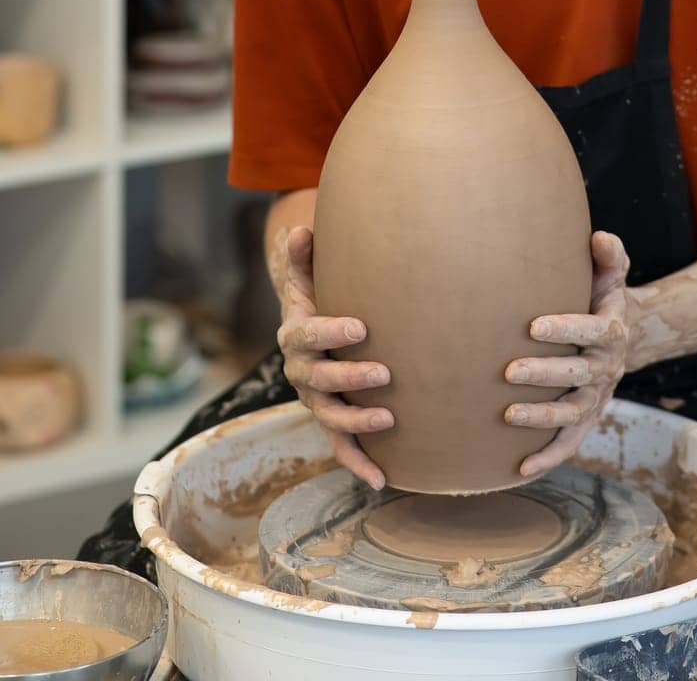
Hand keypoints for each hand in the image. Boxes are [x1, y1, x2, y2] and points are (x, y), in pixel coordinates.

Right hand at [275, 225, 392, 488]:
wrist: (311, 338)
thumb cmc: (315, 301)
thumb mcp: (306, 279)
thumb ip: (303, 258)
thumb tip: (300, 229)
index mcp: (295, 336)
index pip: (307, 335)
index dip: (330, 332)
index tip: (361, 326)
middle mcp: (301, 373)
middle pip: (319, 380)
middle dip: (350, 378)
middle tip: (384, 371)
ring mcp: (316, 401)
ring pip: (331, 416)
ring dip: (357, 420)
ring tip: (390, 417)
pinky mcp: (332, 422)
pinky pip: (341, 446)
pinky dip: (359, 464)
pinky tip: (382, 479)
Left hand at [504, 230, 630, 480]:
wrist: (620, 336)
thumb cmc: (602, 298)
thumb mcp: (612, 275)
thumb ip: (610, 256)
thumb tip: (599, 237)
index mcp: (611, 332)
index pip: (590, 331)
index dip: (565, 329)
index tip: (533, 325)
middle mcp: (606, 369)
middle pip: (576, 375)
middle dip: (543, 374)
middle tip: (509, 371)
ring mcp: (596, 397)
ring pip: (570, 413)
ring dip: (541, 418)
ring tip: (507, 415)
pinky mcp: (586, 419)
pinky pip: (569, 443)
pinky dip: (548, 457)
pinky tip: (519, 468)